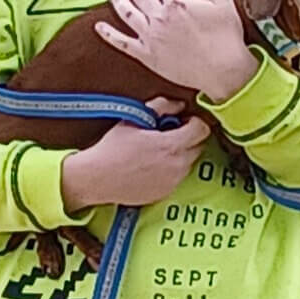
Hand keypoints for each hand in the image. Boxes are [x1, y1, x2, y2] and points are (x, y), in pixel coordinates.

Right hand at [61, 100, 209, 211]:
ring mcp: (173, 182)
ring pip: (188, 163)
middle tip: (169, 133)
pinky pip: (176, 178)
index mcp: (172, 146)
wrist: (98, 179)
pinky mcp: (165, 193)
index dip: (195, 122)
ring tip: (158, 151)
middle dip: (189, 138)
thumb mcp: (135, 119)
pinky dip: (171, 170)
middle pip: (198, 147)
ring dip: (180, 155)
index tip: (183, 121)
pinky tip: (152, 166)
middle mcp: (178, 166)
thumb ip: (162, 106)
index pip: (202, 130)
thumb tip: (180, 105)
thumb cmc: (113, 148)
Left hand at [96, 0, 258, 103]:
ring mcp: (150, 37)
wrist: (222, 70)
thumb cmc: (226, 37)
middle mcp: (159, 17)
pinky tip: (98, 27)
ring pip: (127, 13)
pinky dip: (108, 34)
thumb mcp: (222, 1)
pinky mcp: (146, 55)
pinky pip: (121, 43)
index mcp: (177, 2)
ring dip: (119, 1)